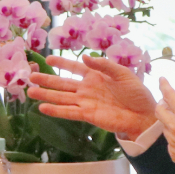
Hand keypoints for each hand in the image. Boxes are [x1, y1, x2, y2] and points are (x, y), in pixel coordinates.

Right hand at [28, 55, 157, 138]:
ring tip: (30, 92)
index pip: (74, 67)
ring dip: (46, 95)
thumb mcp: (123, 73)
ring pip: (61, 97)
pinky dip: (56, 110)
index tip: (48, 58)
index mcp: (95, 76)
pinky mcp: (87, 115)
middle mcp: (87, 88)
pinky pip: (69, 112)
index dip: (61, 63)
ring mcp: (86, 102)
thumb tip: (85, 58)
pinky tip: (43, 108)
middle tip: (31, 77)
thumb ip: (104, 65)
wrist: (144, 115)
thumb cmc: (136, 93)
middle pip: (62, 83)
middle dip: (47, 80)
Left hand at [154, 74, 174, 173]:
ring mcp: (173, 143)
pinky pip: (170, 144)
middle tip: (168, 102)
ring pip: (165, 128)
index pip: (169, 95)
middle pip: (159, 111)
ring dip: (169, 121)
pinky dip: (174, 138)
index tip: (161, 80)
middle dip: (162, 104)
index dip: (164, 85)